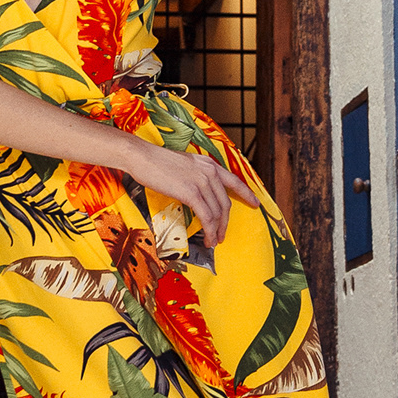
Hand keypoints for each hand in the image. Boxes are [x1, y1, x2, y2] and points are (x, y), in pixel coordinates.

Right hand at [133, 142, 263, 252]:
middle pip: (226, 202)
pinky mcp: (191, 192)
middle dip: (226, 222)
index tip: (255, 204)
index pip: (234, 180)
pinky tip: (207, 237)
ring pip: (217, 212)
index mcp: (209, 164)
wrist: (143, 157)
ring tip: (213, 240)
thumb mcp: (185, 165)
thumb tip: (200, 194)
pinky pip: (206, 216)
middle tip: (223, 234)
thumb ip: (197, 176)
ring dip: (217, 230)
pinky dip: (209, 230)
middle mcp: (210, 171)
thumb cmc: (157, 162)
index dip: (247, 194)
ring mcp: (201, 181)